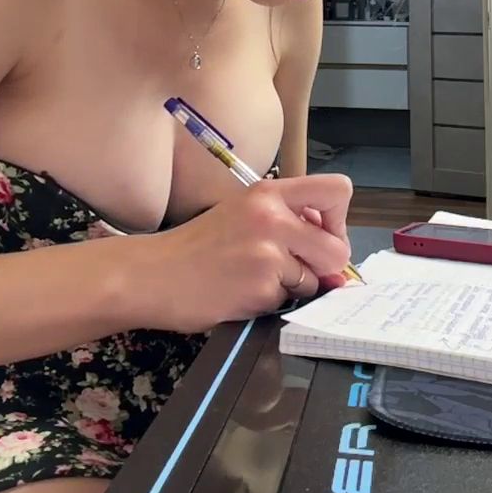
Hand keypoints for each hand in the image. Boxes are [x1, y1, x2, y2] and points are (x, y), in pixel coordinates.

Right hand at [138, 174, 352, 332]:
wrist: (152, 274)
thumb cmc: (197, 246)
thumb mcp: (243, 214)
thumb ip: (288, 223)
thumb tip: (335, 253)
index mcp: (269, 193)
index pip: (337, 190)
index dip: (339, 220)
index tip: (322, 236)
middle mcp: (272, 217)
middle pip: (338, 248)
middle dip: (325, 268)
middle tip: (297, 271)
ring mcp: (267, 253)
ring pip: (314, 280)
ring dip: (292, 287)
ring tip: (253, 279)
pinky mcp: (261, 287)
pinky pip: (288, 301)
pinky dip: (270, 302)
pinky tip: (241, 293)